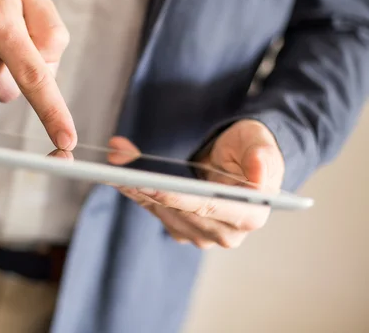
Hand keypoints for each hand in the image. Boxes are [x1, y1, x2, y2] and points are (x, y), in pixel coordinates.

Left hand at [108, 120, 284, 248]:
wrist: (240, 161)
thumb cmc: (251, 149)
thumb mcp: (259, 143)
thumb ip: (261, 157)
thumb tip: (260, 173)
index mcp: (250, 216)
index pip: (207, 208)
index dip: (178, 198)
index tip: (151, 186)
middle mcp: (225, 233)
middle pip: (179, 212)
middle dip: (148, 189)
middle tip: (120, 168)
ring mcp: (202, 234)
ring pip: (162, 213)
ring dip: (136, 190)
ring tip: (115, 167)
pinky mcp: (182, 229)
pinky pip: (155, 211)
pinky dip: (137, 193)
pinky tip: (120, 177)